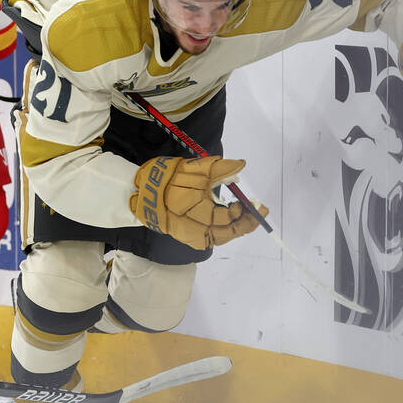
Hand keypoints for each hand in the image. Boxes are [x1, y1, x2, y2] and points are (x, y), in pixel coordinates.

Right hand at [129, 155, 259, 249]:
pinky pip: (212, 236)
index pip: (228, 219)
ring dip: (236, 226)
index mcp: (197, 214)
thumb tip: (241, 165)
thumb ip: (220, 168)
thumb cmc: (168, 179)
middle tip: (259, 211)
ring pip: (222, 237)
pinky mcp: (188, 237)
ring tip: (247, 214)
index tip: (251, 201)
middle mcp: (196, 231)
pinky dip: (224, 229)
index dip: (242, 212)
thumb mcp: (194, 169)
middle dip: (246, 223)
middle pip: (229, 233)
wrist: (143, 193)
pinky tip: (230, 219)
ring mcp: (192, 236)